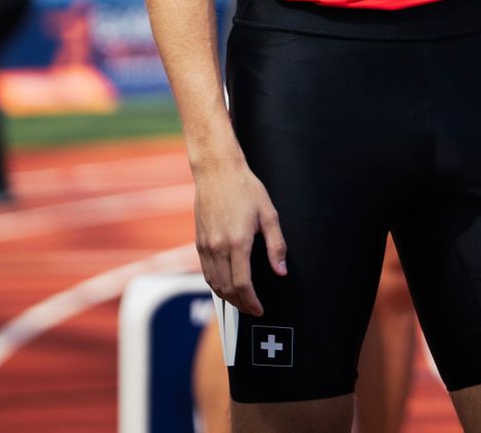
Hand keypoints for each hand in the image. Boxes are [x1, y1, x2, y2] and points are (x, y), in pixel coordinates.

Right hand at [194, 157, 286, 316]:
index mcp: (237, 242)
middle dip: (240, 304)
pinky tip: (225, 286)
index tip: (259, 309)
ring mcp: (205, 246)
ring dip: (227, 298)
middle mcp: (218, 248)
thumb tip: (281, 270)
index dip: (251, 301)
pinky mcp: (199, 243)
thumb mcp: (269, 214)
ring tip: (241, 302)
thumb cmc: (245, 188)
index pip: (242, 285)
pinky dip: (215, 285)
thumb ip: (276, 245)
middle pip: (226, 289)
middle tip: (253, 309)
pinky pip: (206, 273)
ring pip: (214, 284)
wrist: (217, 172)